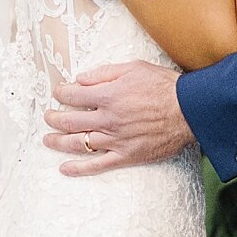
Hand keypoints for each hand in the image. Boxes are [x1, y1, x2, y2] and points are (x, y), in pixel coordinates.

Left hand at [41, 61, 193, 176]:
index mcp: (107, 96)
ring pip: (79, 143)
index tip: (58, 93)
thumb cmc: (163, 85)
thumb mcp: (133, 68)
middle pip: (70, 121)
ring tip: (47, 140)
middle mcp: (107, 119)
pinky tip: (64, 168)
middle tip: (47, 116)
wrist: (188, 110)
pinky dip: (79, 168)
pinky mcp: (126, 156)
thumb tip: (81, 78)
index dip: (61, 94)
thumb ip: (104, 73)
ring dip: (58, 142)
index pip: (73, 96)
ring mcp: (115, 140)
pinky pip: (97, 165)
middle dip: (54, 118)